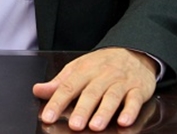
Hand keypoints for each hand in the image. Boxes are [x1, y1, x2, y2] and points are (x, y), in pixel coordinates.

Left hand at [33, 48, 156, 131]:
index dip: (57, 102)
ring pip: (112, 96)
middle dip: (82, 110)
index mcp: (85, 70)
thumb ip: (60, 81)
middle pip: (91, 92)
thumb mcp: (79, 68)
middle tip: (74, 125)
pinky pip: (135, 100)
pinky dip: (130, 111)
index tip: (48, 116)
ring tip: (96, 126)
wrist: (134, 51)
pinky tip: (124, 121)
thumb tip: (38, 90)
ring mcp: (121, 82)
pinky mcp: (138, 89)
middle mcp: (103, 75)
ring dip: (104, 112)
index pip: (68, 86)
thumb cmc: (103, 64)